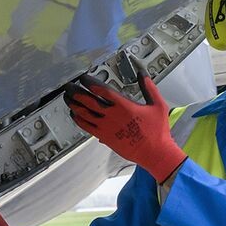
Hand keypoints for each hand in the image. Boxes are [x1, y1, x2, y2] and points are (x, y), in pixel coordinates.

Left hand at [65, 70, 186, 182]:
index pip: (101, 90)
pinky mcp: (104, 137)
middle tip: (68, 86)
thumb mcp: (158, 105)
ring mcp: (106, 128)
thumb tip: (141, 73)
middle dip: (75, 92)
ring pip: (84, 114)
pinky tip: (74, 114)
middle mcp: (111, 116)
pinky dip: (78, 120)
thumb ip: (148, 87)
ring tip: (67, 98)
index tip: (83, 78)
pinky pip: (86, 127)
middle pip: (87, 101)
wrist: (154, 152)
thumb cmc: (157, 130)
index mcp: (124, 105)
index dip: (89, 83)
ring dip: (73, 104)